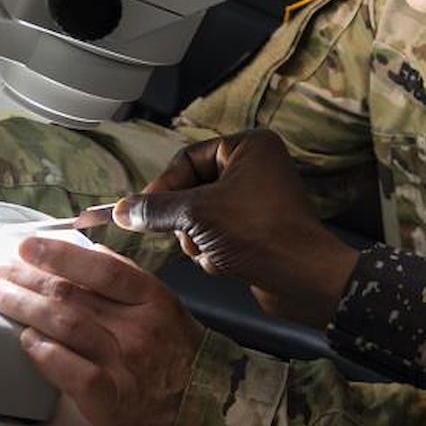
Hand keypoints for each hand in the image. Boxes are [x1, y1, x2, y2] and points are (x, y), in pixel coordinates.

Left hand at [0, 236, 206, 425]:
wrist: (204, 406)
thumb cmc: (176, 354)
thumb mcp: (161, 307)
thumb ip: (123, 285)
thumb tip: (76, 256)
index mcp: (151, 299)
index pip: (101, 268)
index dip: (60, 254)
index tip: (26, 246)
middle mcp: (138, 327)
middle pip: (72, 293)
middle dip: (24, 278)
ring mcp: (124, 364)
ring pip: (66, 325)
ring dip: (23, 307)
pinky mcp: (111, 399)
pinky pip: (73, 372)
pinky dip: (46, 354)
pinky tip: (26, 341)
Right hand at [113, 129, 357, 327]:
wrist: (302, 279)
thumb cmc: (258, 233)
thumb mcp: (197, 214)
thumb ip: (155, 209)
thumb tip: (122, 209)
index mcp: (249, 147)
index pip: (187, 159)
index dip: (163, 186)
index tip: (140, 212)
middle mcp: (255, 167)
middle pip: (191, 190)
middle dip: (185, 221)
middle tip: (188, 236)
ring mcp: (256, 200)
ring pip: (199, 217)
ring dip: (197, 240)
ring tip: (213, 250)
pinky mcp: (255, 230)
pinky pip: (215, 235)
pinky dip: (212, 252)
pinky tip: (226, 263)